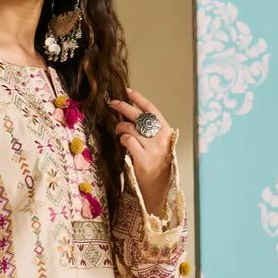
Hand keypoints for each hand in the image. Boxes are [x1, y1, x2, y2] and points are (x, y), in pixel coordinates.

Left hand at [107, 89, 174, 213]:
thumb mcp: (157, 143)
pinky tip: (123, 142)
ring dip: (120, 127)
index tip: (127, 91)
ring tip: (118, 130)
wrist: (158, 187)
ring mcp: (153, 149)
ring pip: (131, 128)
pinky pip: (128, 141)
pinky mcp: (143, 159)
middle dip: (123, 106)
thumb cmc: (156, 163)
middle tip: (112, 103)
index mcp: (166, 131)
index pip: (151, 109)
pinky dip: (123, 139)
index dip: (138, 98)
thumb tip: (129, 112)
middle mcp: (161, 138)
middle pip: (139, 115)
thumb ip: (148, 129)